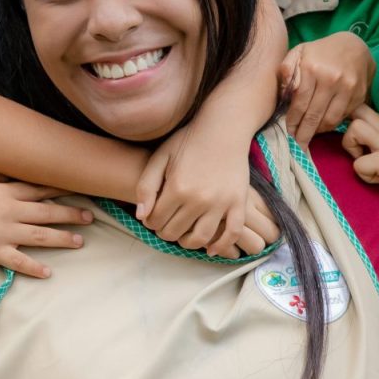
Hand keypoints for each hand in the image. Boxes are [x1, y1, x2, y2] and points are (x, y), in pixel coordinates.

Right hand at [0, 170, 92, 278]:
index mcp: (5, 193)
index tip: (79, 188)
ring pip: (40, 236)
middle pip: (47, 212)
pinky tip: (49, 273)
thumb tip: (10, 168)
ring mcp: (4, 234)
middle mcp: (10, 212)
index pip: (38, 189)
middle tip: (90, 217)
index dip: (60, 189)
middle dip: (71, 214)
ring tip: (80, 241)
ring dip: (62, 239)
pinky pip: (19, 262)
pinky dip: (34, 268)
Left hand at [136, 123, 268, 257]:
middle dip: (165, 232)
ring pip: (201, 238)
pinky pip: (232, 233)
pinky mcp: (238, 203)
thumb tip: (141, 216)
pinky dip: (222, 246)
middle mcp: (199, 199)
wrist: (222, 129)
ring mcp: (221, 203)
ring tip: (184, 236)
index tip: (153, 217)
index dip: (151, 222)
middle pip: (175, 232)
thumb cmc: (188, 141)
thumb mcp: (160, 157)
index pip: (156, 220)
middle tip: (166, 225)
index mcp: (177, 188)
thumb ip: (146, 186)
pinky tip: (212, 249)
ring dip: (188, 243)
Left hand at [280, 32, 375, 144]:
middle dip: (304, 134)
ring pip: (330, 120)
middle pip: (314, 116)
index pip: (300, 103)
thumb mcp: (299, 52)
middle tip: (298, 145)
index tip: (288, 133)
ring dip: (318, 131)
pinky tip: (323, 125)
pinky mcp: (359, 95)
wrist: (354, 45)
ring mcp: (348, 88)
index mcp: (312, 69)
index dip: (293, 121)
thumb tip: (283, 93)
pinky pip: (343, 116)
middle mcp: (331, 80)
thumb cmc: (321, 51)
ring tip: (310, 135)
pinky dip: (332, 124)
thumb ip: (286, 69)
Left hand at [342, 104, 378, 222]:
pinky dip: (365, 177)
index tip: (358, 145)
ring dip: (352, 149)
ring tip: (368, 165)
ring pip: (354, 128)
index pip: (365, 109)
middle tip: (359, 153)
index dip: (353, 123)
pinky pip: (358, 164)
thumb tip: (360, 145)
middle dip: (349, 131)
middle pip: (358, 110)